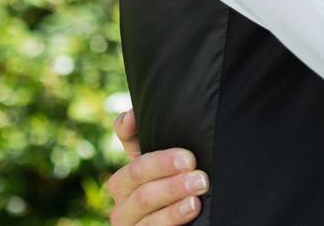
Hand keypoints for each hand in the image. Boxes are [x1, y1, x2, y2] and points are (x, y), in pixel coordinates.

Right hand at [105, 110, 209, 225]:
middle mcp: (123, 193)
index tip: (140, 118)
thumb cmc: (188, 191)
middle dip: (163, 165)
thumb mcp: (182, 166)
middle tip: (193, 163)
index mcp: (133, 167)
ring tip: (200, 185)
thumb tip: (151, 109)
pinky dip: (172, 216)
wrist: (186, 225)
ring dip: (172, 191)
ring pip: (142, 201)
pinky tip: (192, 207)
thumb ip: (173, 138)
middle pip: (134, 172)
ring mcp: (128, 219)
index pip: (126, 137)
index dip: (129, 127)